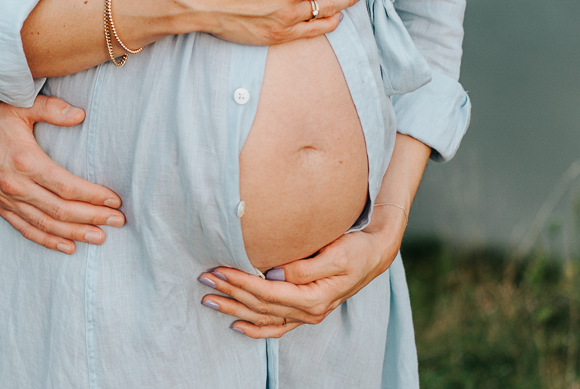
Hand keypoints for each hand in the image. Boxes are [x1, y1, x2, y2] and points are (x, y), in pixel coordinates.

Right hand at [0, 72, 123, 254]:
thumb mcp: (20, 105)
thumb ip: (52, 110)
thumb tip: (81, 115)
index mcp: (26, 161)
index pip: (68, 187)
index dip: (94, 196)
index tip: (114, 200)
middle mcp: (16, 186)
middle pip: (62, 210)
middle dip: (93, 217)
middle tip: (118, 222)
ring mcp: (6, 200)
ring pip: (46, 225)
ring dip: (75, 233)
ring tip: (100, 237)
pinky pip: (25, 229)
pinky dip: (47, 240)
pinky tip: (66, 246)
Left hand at [196, 220, 401, 338]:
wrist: (374, 256)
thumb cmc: (355, 249)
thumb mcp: (334, 253)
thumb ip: (303, 268)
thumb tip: (273, 274)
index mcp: (314, 298)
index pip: (267, 292)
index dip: (240, 282)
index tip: (219, 270)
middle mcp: (309, 312)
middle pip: (260, 306)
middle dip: (230, 294)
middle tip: (204, 279)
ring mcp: (307, 315)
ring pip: (263, 318)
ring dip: (234, 310)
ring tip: (209, 300)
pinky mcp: (305, 312)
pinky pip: (276, 328)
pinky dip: (255, 329)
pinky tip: (236, 326)